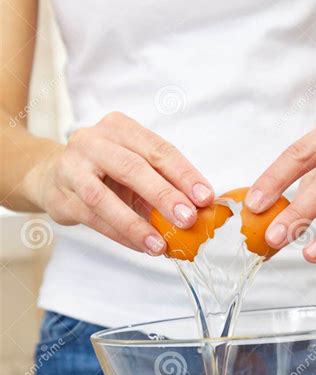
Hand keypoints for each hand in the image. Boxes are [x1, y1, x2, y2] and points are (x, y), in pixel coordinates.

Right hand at [25, 111, 213, 254]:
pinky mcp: (61, 195)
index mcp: (120, 128)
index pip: (158, 149)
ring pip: (104, 197)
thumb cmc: (104, 172)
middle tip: (188, 219)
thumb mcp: (133, 168)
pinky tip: (141, 246)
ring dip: (136, 224)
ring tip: (161, 245)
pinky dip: (120, 234)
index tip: (205, 197)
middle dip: (164, 195)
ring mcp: (72, 167)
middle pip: (133, 167)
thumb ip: (161, 182)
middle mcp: (93, 141)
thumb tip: (198, 210)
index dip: (184, 174)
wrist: (52, 176)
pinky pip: (93, 218)